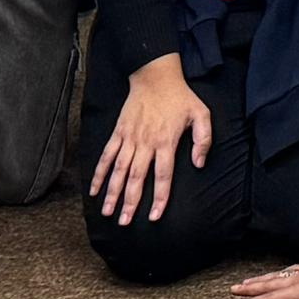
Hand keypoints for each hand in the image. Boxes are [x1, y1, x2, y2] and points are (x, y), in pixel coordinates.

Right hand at [92, 57, 211, 224]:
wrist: (156, 76)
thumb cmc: (180, 97)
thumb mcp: (201, 114)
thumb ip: (204, 140)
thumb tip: (198, 164)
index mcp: (166, 142)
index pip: (162, 176)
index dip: (159, 197)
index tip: (154, 216)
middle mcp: (145, 143)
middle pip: (136, 178)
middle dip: (129, 202)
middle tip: (124, 222)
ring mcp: (129, 138)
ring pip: (118, 170)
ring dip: (112, 192)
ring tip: (107, 212)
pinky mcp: (119, 132)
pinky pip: (107, 156)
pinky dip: (99, 173)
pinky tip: (94, 190)